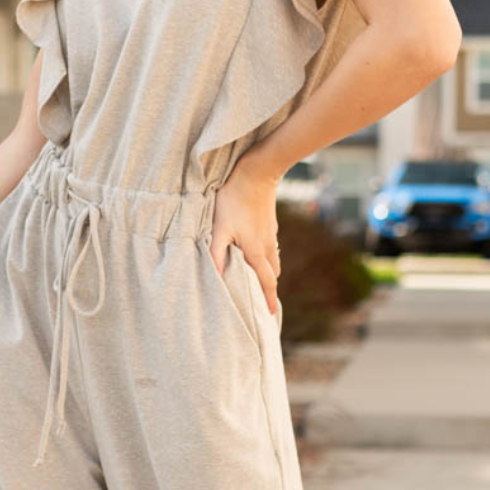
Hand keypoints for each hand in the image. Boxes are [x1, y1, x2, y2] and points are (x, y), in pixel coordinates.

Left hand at [210, 158, 280, 316]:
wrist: (257, 172)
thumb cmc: (233, 199)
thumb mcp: (219, 227)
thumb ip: (216, 253)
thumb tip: (216, 278)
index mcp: (256, 251)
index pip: (266, 282)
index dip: (268, 300)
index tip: (272, 316)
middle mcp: (267, 246)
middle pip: (272, 274)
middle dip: (269, 289)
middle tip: (264, 301)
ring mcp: (271, 234)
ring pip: (273, 260)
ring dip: (268, 272)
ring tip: (261, 280)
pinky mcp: (270, 223)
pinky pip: (271, 246)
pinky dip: (267, 256)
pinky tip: (258, 251)